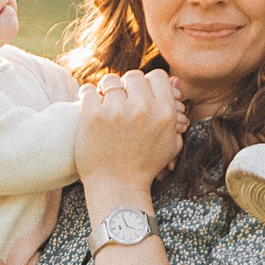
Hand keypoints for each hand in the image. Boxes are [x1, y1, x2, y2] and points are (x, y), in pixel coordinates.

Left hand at [75, 68, 184, 194]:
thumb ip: (175, 114)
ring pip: (110, 81)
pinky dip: (88, 97)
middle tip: (121, 101)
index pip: (157, 76)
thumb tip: (174, 83)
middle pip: (133, 76)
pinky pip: (89, 90)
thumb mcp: (171, 143)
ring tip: (105, 105)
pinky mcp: (93, 116)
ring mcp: (117, 111)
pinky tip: (91, 108)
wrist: (117, 188)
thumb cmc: (145, 166)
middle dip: (126, 87)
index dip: (148, 84)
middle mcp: (143, 108)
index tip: (139, 95)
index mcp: (164, 112)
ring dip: (106, 91)